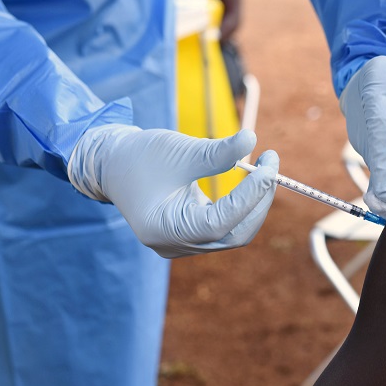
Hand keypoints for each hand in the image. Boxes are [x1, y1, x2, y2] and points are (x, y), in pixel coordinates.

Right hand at [67, 125, 277, 257]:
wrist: (113, 165)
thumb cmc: (140, 157)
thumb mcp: (179, 151)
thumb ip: (216, 152)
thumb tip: (252, 140)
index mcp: (164, 230)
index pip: (221, 222)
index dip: (251, 196)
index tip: (269, 167)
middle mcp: (175, 245)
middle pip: (234, 234)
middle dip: (258, 201)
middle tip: (271, 166)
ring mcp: (183, 244)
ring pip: (233, 232)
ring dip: (254, 201)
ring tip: (264, 168)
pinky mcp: (191, 236)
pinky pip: (226, 226)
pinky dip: (242, 204)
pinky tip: (251, 179)